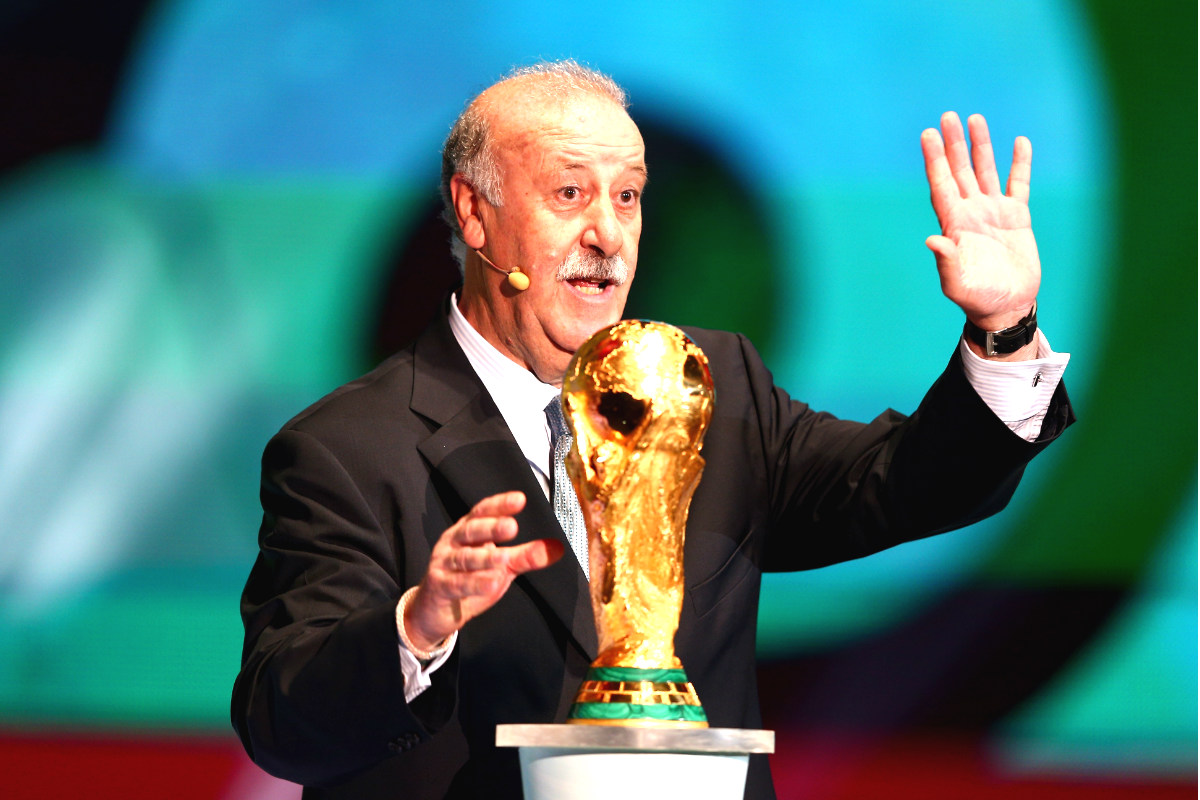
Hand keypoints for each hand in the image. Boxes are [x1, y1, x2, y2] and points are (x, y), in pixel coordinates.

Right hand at [402, 491, 563, 649]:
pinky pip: (457, 583)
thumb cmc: (468, 580)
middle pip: (471, 530)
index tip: (519, 499)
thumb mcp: (501, 567)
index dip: (499, 504)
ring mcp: (444, 563)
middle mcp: (453, 542)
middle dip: (491, 527)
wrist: (435, 610)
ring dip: (484, 558)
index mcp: (468, 531)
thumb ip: (526, 556)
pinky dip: (474, 583)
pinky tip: (491, 583)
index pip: (482, 511)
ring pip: (464, 558)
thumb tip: (558, 548)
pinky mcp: (439, 586)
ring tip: (503, 559)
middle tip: (512, 526)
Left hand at [921, 112, 1039, 341]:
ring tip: (975, 119)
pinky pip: (1018, 183)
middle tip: (948, 116)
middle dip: (954, 144)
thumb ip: (946, 261)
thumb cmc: (977, 298)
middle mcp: (971, 212)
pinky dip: (1019, 163)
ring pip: (985, 171)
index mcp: (954, 224)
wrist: (1006, 305)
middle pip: (960, 170)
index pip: (941, 184)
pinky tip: (1019, 142)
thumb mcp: (957, 283)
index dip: (935, 159)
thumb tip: (932, 240)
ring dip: (981, 146)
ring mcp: (993, 212)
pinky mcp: (1017, 217)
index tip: (928, 134)